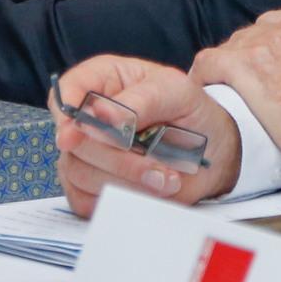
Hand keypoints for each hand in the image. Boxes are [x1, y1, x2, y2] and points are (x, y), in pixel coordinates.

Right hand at [51, 54, 242, 215]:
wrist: (214, 153)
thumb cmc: (192, 112)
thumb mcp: (176, 92)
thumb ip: (141, 99)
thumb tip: (102, 116)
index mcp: (103, 81)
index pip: (68, 89)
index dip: (66, 112)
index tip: (74, 134)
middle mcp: (89, 117)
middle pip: (73, 140)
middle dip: (114, 156)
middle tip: (154, 165)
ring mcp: (88, 154)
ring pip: (79, 173)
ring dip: (126, 180)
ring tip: (167, 178)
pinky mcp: (93, 187)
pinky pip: (87, 201)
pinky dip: (121, 199)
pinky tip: (153, 191)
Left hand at [188, 9, 280, 169]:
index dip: (275, 51)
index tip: (273, 70)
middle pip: (258, 35)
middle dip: (252, 58)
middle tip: (249, 85)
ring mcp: (265, 44)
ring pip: (234, 47)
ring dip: (230, 69)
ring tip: (227, 91)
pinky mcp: (244, 66)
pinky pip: (211, 62)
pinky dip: (205, 75)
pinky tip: (204, 88)